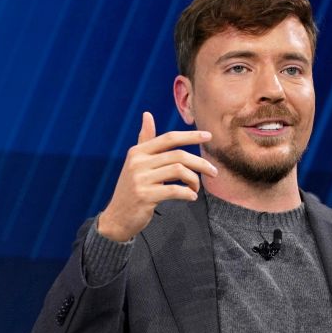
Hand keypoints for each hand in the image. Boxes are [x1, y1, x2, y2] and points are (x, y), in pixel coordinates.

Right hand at [96, 112, 216, 240]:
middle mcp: (138, 162)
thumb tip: (147, 114)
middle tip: (214, 172)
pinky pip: (174, 190)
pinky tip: (191, 197)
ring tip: (196, 188)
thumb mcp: (136, 163)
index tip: (209, 136)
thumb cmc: (132, 189)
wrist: (117, 218)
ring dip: (194, 180)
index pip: (169, 138)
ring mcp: (140, 179)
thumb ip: (145, 140)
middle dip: (201, 163)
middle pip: (178, 155)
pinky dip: (187, 193)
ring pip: (179, 171)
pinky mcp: (144, 196)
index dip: (191, 136)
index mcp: (138, 152)